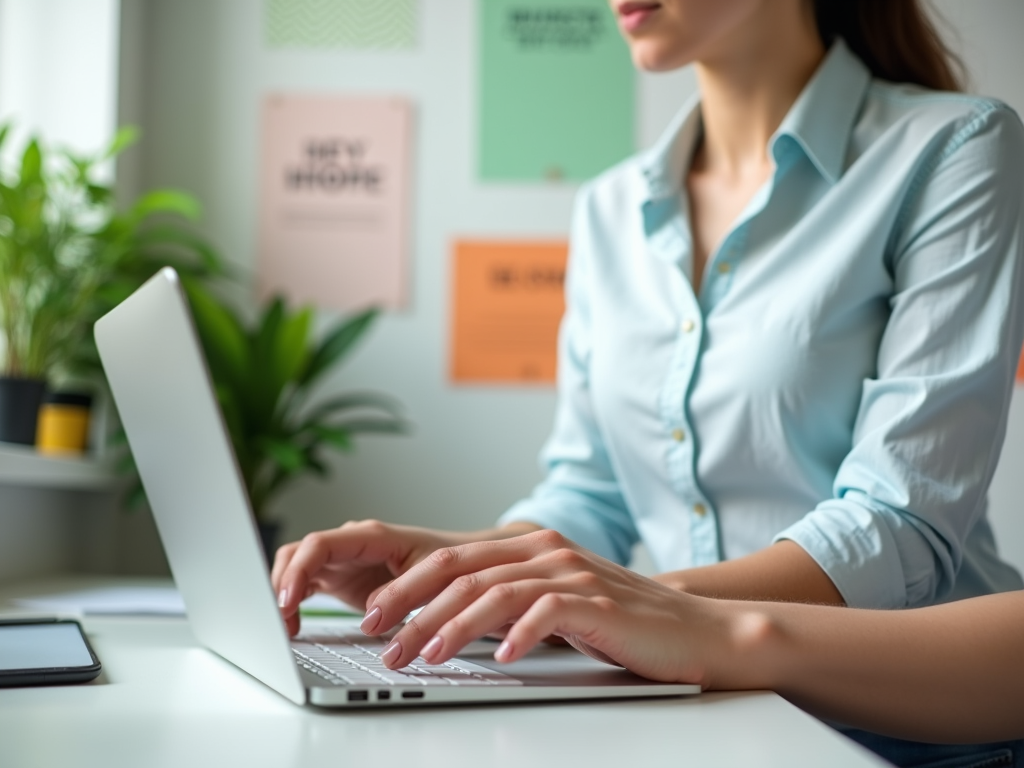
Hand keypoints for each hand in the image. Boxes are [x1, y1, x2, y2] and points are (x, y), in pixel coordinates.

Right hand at [271, 520, 464, 636]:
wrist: (453, 567)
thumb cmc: (445, 564)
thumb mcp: (429, 576)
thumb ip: (399, 590)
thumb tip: (371, 611)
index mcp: (369, 536)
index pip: (320, 544)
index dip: (299, 570)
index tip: (288, 599)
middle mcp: (348, 544)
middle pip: (298, 553)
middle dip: (281, 583)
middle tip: (278, 619)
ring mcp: (340, 560)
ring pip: (295, 567)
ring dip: (283, 594)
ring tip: (284, 627)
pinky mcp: (337, 578)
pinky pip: (303, 584)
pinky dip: (293, 603)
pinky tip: (293, 626)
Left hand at [361, 529, 738, 685]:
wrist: (690, 628)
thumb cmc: (618, 622)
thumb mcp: (550, 604)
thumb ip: (506, 602)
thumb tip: (445, 626)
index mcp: (528, 546)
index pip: (452, 560)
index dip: (406, 586)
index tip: (373, 614)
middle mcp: (545, 550)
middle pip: (461, 571)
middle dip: (413, 606)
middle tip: (382, 639)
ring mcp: (571, 573)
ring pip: (494, 592)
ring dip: (453, 627)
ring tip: (425, 655)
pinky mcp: (597, 600)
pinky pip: (547, 612)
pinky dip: (519, 635)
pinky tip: (503, 659)